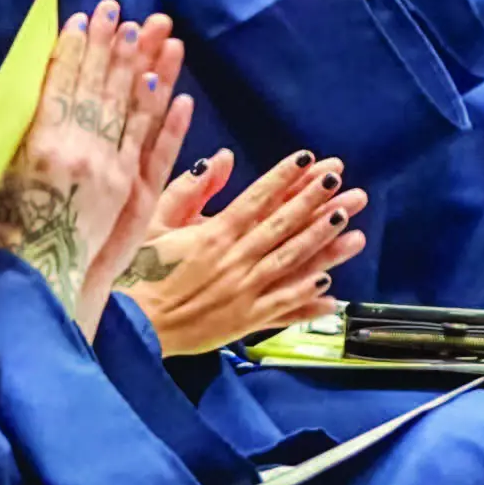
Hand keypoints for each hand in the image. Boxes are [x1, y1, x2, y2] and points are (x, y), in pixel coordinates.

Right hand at [0, 5, 192, 338]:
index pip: (60, 83)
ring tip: (159, 34)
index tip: (86, 16)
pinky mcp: (133, 193)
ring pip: (132, 109)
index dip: (75, 48)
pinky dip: (169, 120)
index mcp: (38, 143)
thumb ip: (0, 129)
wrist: (41, 282)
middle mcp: (76, 150)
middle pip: (99, 87)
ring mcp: (109, 170)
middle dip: (112, 45)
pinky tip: (180, 93)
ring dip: (147, 68)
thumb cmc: (11, 228)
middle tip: (123, 11)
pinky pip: (156, 148)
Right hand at [118, 150, 367, 354]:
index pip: (258, 199)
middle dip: (316, 203)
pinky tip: (332, 290)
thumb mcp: (154, 221)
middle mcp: (235, 260)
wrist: (131, 326)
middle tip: (344, 185)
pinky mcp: (244, 321)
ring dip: (324, 244)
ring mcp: (244, 292)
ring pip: (291, 263)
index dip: (286, 178)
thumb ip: (189, 189)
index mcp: (214, 234)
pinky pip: (282, 307)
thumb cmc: (138, 271)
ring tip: (352, 226)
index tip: (310, 159)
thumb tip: (221, 158)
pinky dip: (308, 299)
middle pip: (283, 226)